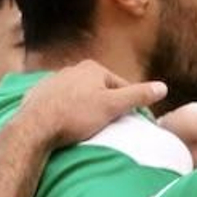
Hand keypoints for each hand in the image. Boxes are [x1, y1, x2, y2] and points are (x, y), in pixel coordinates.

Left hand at [14, 60, 167, 148]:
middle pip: (100, 90)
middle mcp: (72, 69)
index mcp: (93, 68)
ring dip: (87, 109)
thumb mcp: (113, 106)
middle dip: (107, 106)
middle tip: (111, 127)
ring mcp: (53, 81)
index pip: (122, 86)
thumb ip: (138, 95)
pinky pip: (61, 103)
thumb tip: (163, 87)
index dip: (131, 104)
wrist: (33, 128)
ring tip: (89, 128)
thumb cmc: (76, 116)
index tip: (135, 122)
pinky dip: (67, 112)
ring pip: (80, 96)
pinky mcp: (38, 95)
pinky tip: (68, 126)